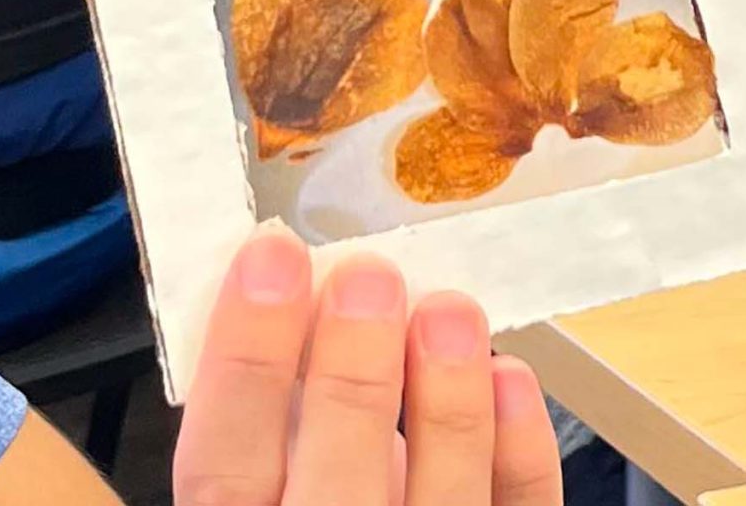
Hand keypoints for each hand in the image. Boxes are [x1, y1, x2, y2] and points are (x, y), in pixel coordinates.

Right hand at [174, 228, 560, 505]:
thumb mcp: (248, 495)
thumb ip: (252, 428)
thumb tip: (279, 308)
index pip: (225, 466)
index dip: (244, 360)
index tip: (270, 263)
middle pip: (334, 485)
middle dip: (351, 371)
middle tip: (369, 278)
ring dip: (447, 405)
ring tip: (449, 311)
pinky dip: (521, 456)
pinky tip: (508, 380)